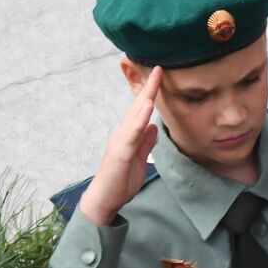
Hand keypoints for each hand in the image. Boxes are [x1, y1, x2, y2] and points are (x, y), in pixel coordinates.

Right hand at [80, 66, 161, 225]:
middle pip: (138, 107)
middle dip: (149, 88)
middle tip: (160, 69)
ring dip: (145, 97)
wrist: (106, 198)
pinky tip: (147, 107)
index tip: (161, 77)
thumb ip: (146, 142)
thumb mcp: (140, 158)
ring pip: (135, 115)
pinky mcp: (121, 152)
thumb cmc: (121, 179)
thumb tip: (154, 126)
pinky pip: (132, 133)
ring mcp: (121, 141)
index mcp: (129, 135)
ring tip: (155, 81)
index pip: (142, 110)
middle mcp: (124, 133)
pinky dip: (140, 119)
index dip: (152, 93)